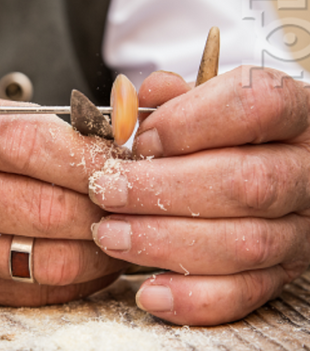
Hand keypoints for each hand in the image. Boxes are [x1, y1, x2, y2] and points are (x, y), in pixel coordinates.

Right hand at [0, 89, 130, 305]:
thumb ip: (33, 124)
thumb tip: (104, 140)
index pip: (35, 146)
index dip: (89, 155)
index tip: (122, 159)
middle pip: (49, 209)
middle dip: (105, 207)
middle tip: (133, 199)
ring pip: (49, 261)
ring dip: (100, 251)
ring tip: (120, 232)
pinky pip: (34, 293)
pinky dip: (77, 280)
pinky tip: (93, 260)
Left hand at [89, 67, 309, 324]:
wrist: (260, 168)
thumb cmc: (220, 134)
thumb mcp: (201, 104)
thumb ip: (169, 99)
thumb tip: (129, 103)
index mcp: (291, 114)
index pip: (255, 105)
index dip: (189, 123)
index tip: (141, 140)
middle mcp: (304, 171)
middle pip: (246, 183)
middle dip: (163, 190)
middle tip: (106, 190)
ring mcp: (298, 228)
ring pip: (243, 244)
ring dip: (166, 242)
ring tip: (110, 235)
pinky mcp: (282, 272)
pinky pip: (245, 294)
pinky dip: (193, 297)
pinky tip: (148, 290)